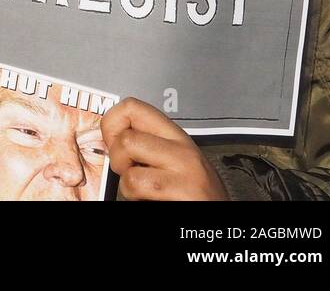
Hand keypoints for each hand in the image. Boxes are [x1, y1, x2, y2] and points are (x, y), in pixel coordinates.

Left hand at [102, 97, 228, 200]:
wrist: (221, 222)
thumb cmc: (195, 195)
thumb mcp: (173, 160)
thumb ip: (146, 144)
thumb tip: (108, 138)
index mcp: (176, 136)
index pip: (131, 107)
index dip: (111, 124)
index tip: (114, 143)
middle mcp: (184, 150)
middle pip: (125, 138)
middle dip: (118, 160)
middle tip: (132, 173)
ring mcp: (186, 172)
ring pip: (130, 170)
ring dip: (128, 184)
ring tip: (146, 191)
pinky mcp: (186, 193)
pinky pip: (140, 189)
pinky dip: (135, 199)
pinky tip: (154, 201)